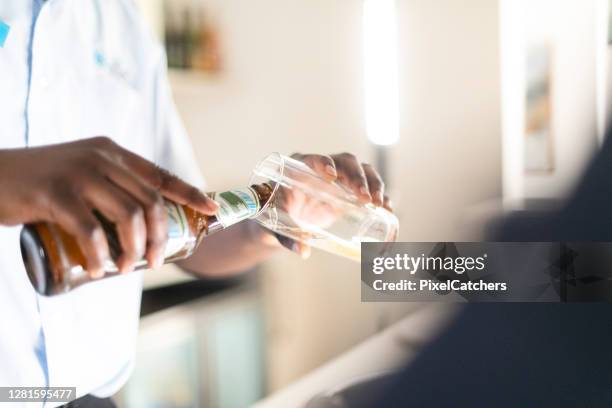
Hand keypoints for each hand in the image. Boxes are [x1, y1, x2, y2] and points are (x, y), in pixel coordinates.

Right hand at [0, 137, 217, 277]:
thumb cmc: (39, 182)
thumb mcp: (81, 173)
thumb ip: (108, 188)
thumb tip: (139, 226)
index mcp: (112, 152)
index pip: (160, 175)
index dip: (190, 193)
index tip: (211, 210)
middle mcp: (101, 158)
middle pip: (150, 201)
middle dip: (161, 236)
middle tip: (155, 261)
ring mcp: (79, 173)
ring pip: (128, 216)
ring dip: (135, 250)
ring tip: (127, 269)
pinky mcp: (56, 193)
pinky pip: (91, 231)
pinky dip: (101, 255)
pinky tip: (100, 271)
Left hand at [266, 152, 392, 257]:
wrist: (278, 221)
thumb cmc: (271, 219)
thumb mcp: (274, 227)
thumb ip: (286, 238)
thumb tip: (303, 251)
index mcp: (299, 168)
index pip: (314, 158)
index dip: (324, 163)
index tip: (331, 176)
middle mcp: (322, 168)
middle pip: (346, 162)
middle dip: (358, 177)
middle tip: (365, 198)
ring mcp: (338, 178)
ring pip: (362, 171)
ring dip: (375, 184)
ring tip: (381, 205)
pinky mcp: (348, 192)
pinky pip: (368, 187)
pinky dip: (380, 195)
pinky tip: (387, 208)